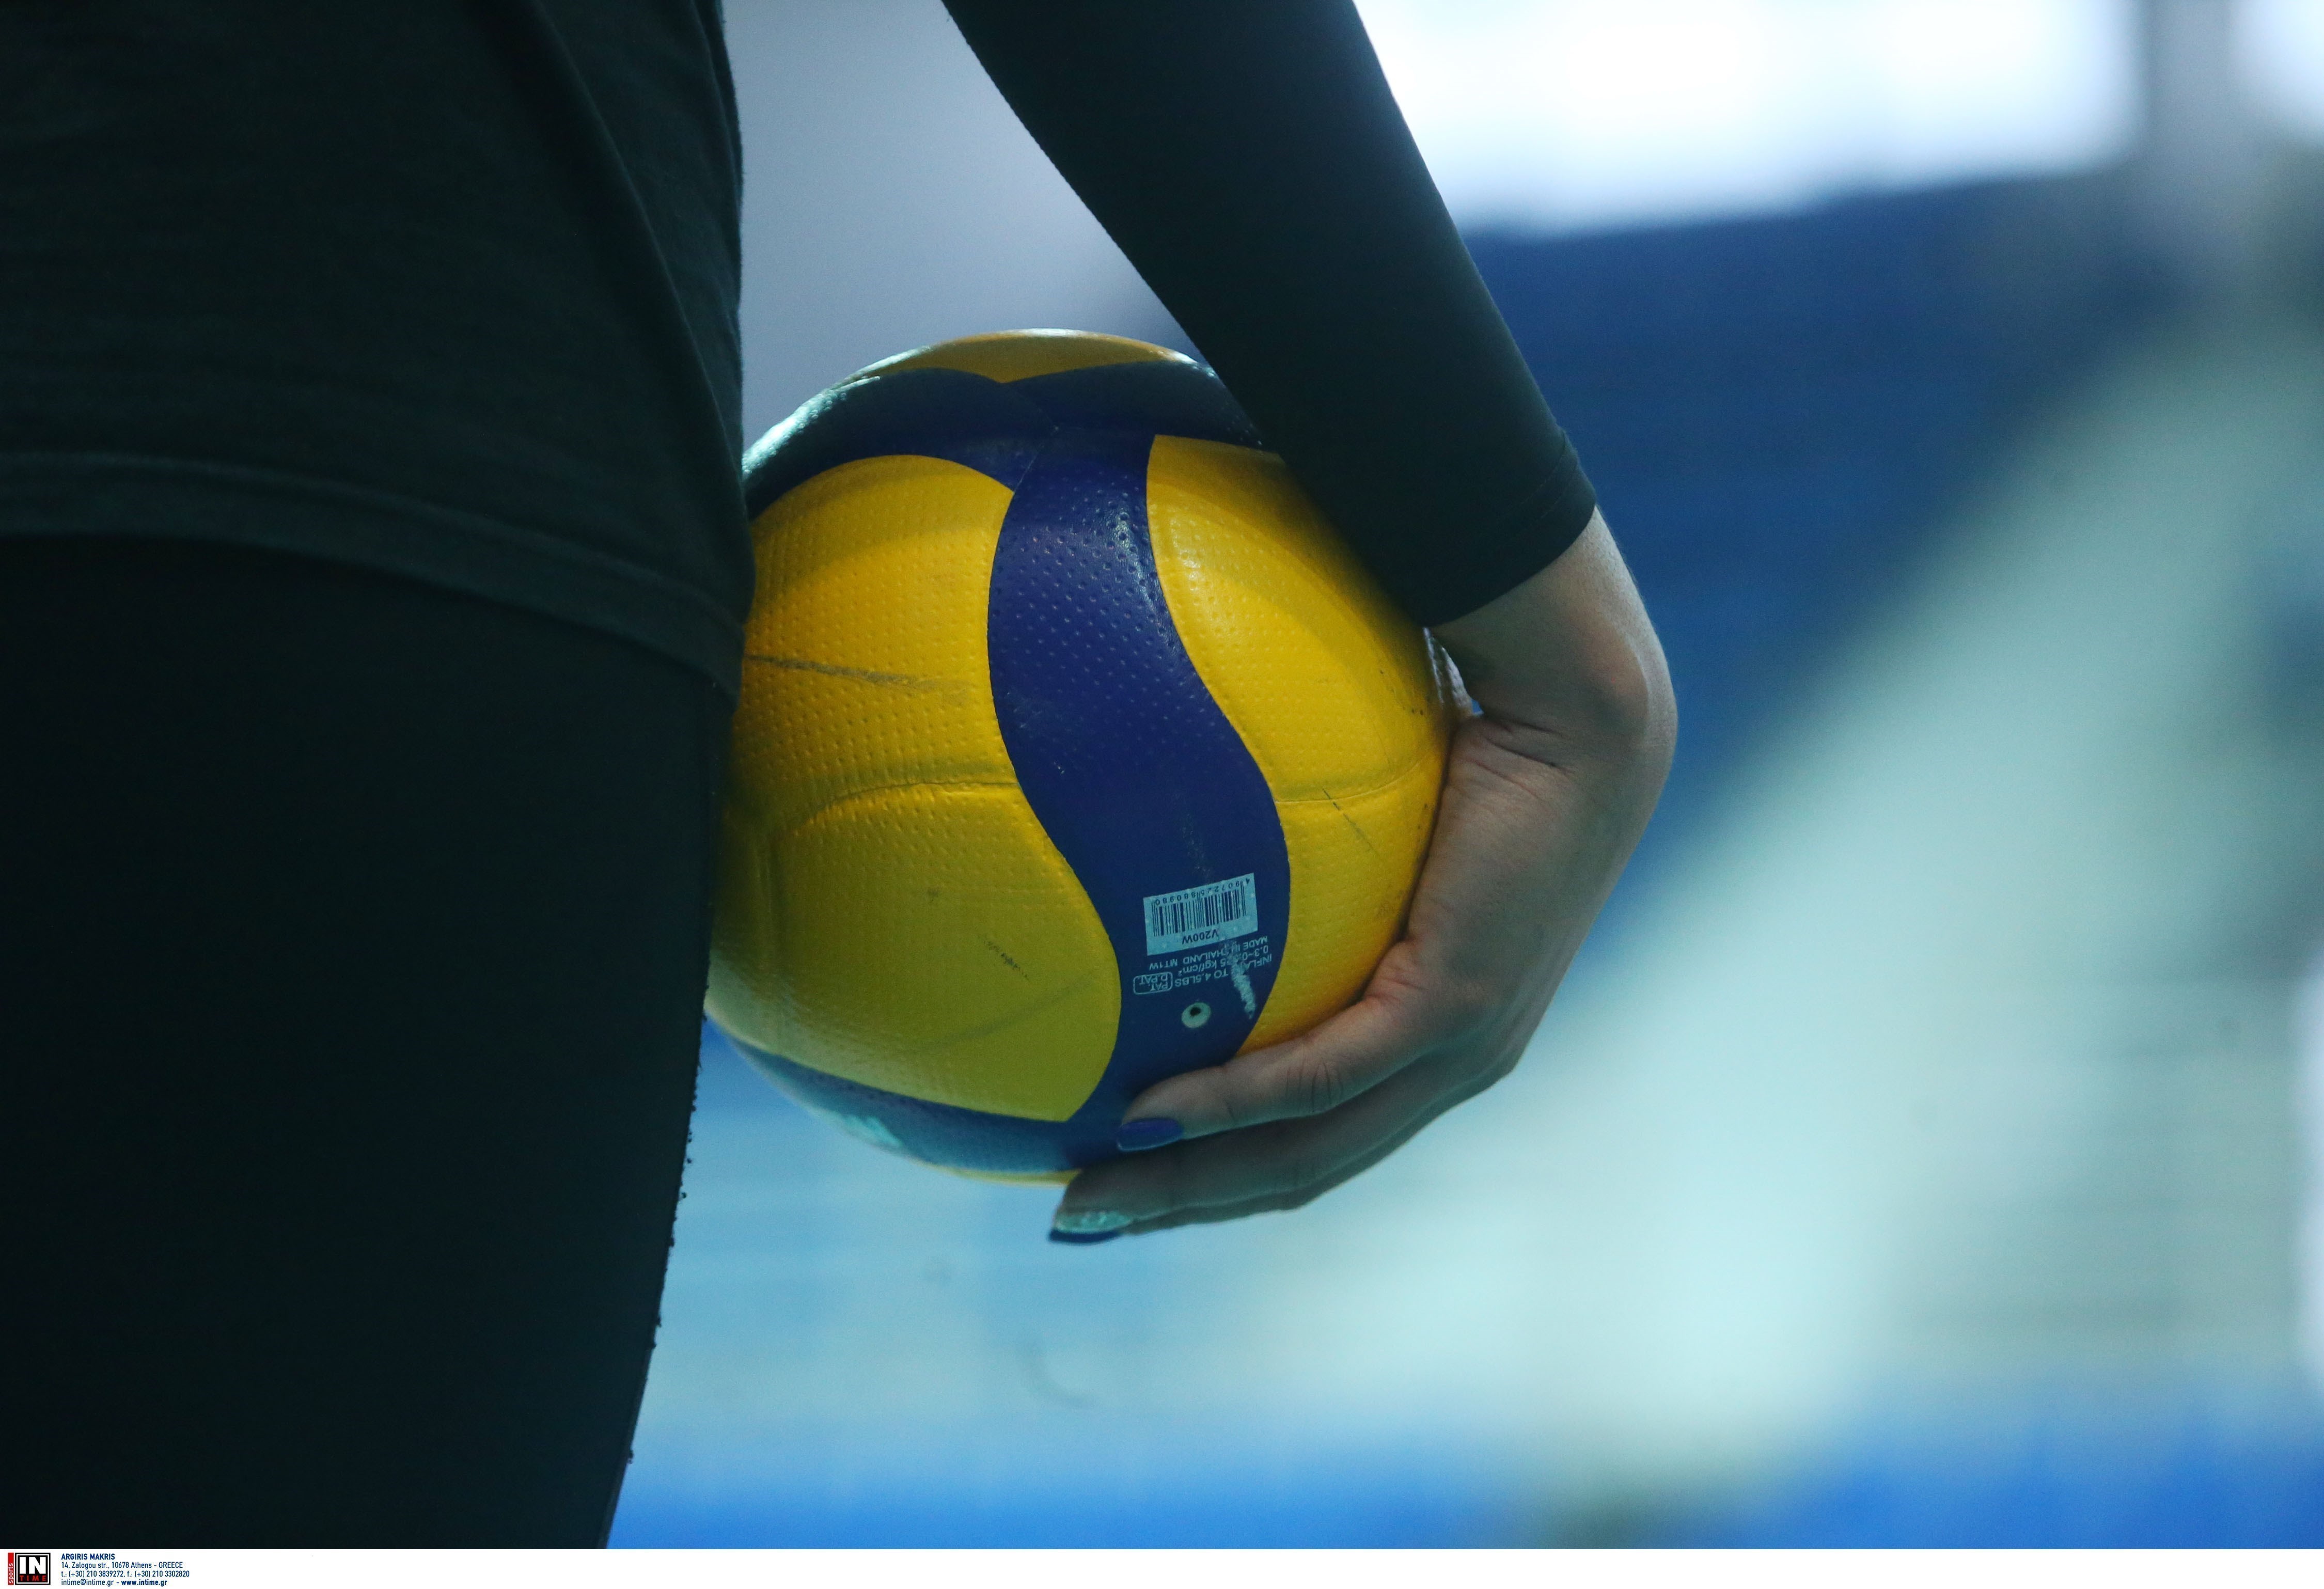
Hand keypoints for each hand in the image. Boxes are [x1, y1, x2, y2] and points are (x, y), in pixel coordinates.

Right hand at [1049, 511, 1674, 1240]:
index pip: (1317, 1137)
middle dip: (1179, 1203)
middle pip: (1296, 1173)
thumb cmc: (1468, 731)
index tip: (1118, 1177)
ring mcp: (1460, 1051)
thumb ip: (1284, 842)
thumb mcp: (1360, 811)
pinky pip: (1322, 1077)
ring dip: (1190, 1182)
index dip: (1216, 1172)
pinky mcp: (1453, 1010)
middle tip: (1076, 1215)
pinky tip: (1146, 1110)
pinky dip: (1230, 1104)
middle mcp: (1453, 1066)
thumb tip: (1174, 806)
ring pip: (1306, 1155)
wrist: (1582, 711)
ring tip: (1091, 1193)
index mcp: (1438, 1035)